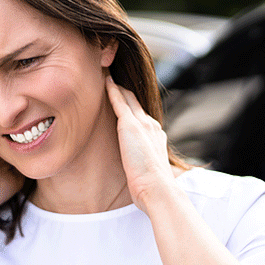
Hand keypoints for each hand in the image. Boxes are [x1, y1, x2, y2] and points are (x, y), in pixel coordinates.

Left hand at [105, 76, 175, 212]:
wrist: (159, 189)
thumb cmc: (153, 188)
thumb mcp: (150, 173)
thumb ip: (144, 166)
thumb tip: (138, 175)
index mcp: (156, 136)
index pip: (142, 116)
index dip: (133, 107)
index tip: (125, 99)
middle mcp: (151, 125)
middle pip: (136, 102)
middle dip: (126, 91)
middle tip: (114, 78)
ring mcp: (141, 123)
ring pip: (128, 98)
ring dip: (119, 86)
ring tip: (108, 75)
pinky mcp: (130, 125)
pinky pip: (119, 102)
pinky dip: (112, 90)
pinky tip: (106, 81)